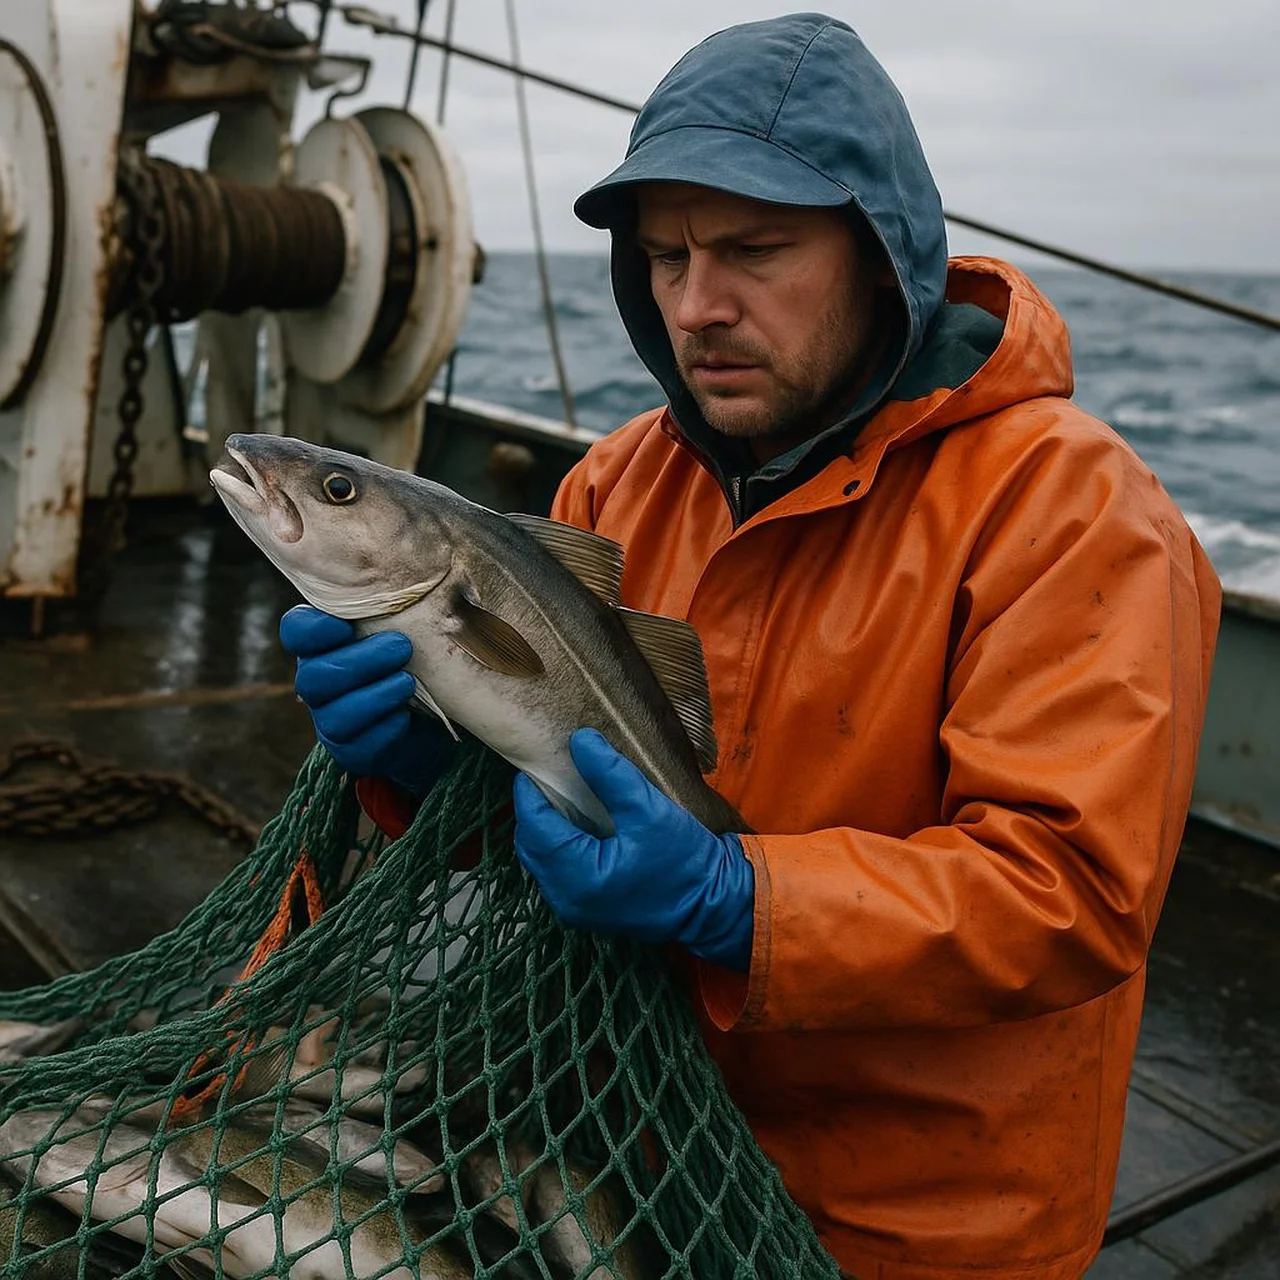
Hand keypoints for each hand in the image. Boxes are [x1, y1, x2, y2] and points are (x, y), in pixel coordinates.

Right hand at [279, 605, 454, 797]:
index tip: (346, 625)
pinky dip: (386, 727)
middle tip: (401, 647)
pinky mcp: (353, 752)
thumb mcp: (402, 629)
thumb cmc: (409, 660)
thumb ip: (393, 612)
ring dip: (374, 696)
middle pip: (314, 676)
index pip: (296, 631)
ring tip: (407, 682)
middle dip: (360, 661)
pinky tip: (405, 714)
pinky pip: (361, 745)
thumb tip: (414, 583)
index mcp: (322, 646)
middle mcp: (318, 683)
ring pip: (335, 715)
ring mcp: (331, 721)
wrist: (427, 718)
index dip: (313, 630)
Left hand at [513, 729, 753, 970]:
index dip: (529, 793)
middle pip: (531, 846)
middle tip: (548, 777)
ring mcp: (575, 909)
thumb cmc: (685, 859)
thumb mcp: (648, 808)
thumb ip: (610, 774)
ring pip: (541, 861)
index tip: (533, 764)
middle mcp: (567, 899)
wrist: (714, 904)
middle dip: (534, 810)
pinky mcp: (586, 910)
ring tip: (561, 796)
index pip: (535, 827)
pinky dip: (558, 847)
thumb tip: (579, 740)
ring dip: (545, 829)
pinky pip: (557, 874)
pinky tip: (576, 824)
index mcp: (579, 876)